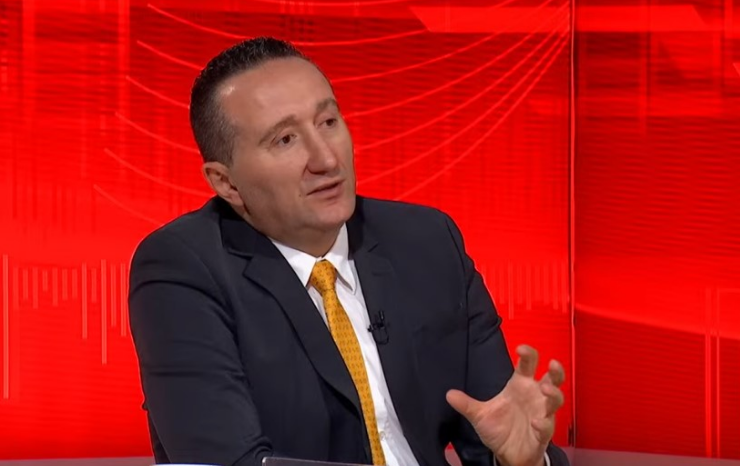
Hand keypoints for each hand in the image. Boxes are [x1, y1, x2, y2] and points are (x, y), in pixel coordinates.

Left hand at [446, 345, 564, 465]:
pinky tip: (536, 422)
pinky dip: (543, 424)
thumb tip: (448, 394)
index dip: (527, 354)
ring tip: (546, 389)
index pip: (527, 365)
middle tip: (552, 363)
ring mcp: (541, 413)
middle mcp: (534, 396)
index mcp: (520, 386)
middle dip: (555, 371)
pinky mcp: (543, 433)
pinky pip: (547, 426)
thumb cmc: (499, 428)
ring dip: (554, 393)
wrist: (507, 454)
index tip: (521, 348)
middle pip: (551, 378)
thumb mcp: (480, 415)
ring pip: (556, 400)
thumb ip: (466, 404)